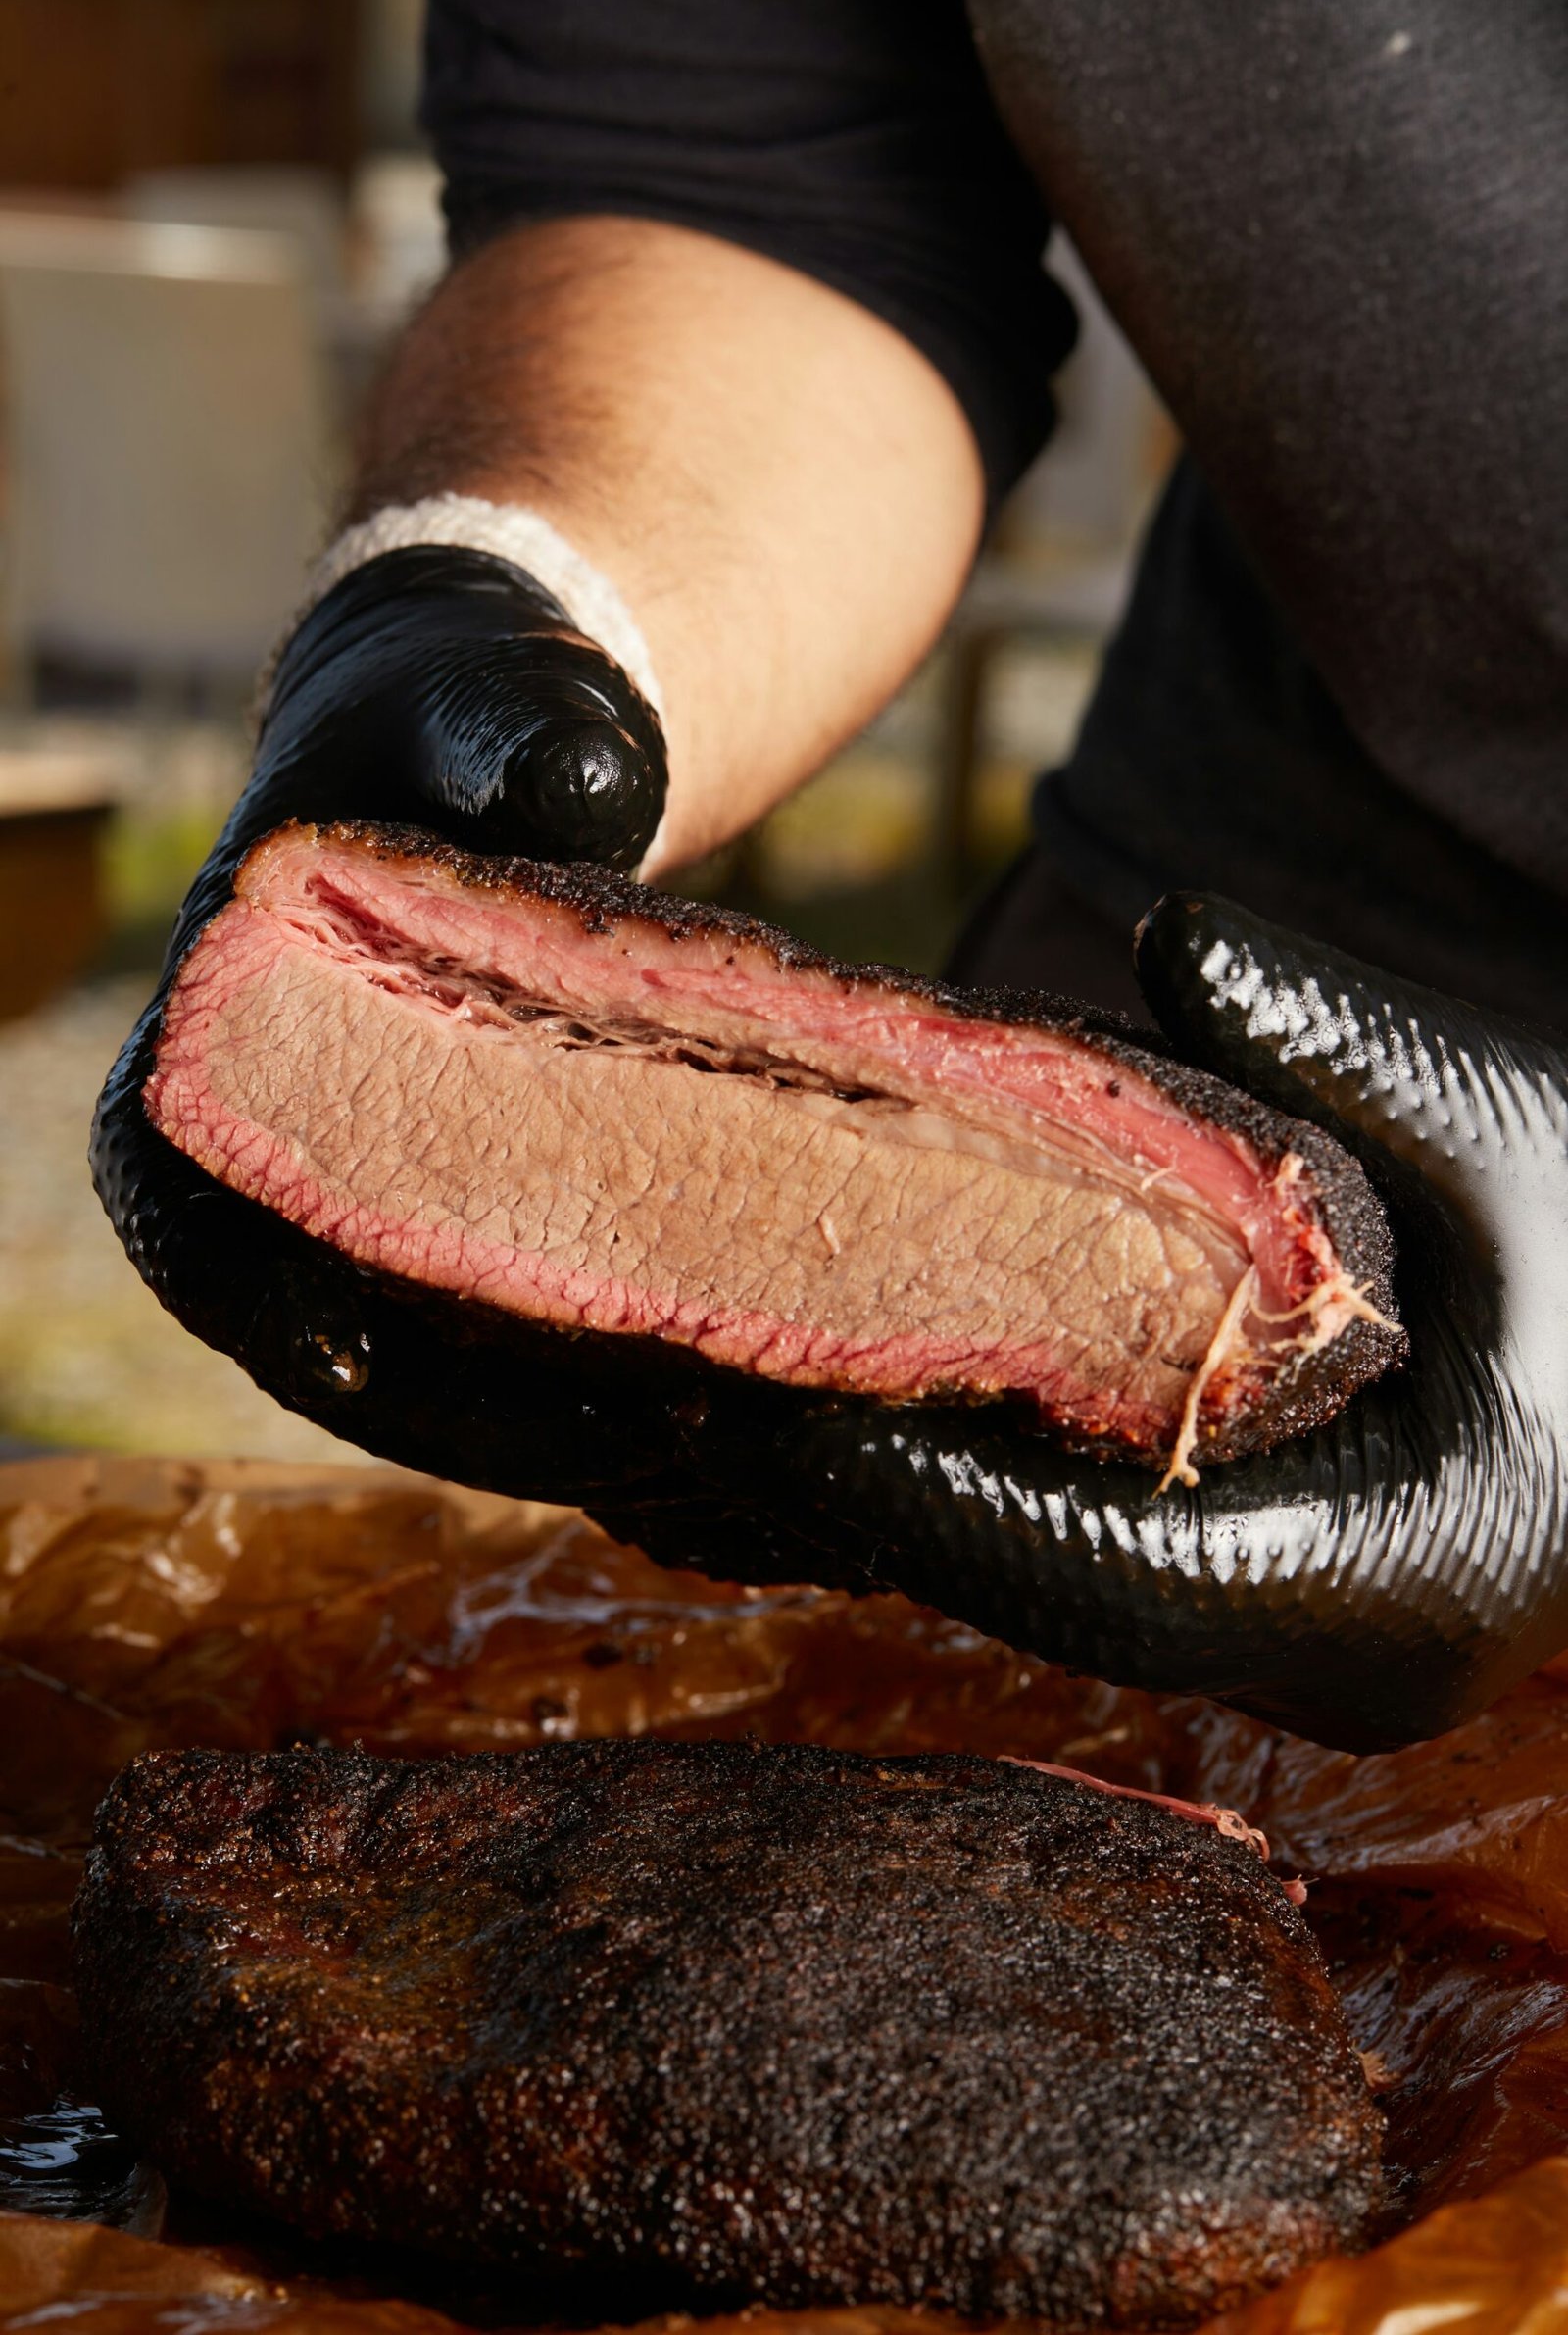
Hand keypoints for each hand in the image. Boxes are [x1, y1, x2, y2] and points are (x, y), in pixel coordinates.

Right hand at [92, 542, 666, 1411]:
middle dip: (488, 1418)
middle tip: (656, 1441)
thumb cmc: (468, 720)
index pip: (210, 1237)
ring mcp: (366, 1206)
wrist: (497, 739)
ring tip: (724, 1438)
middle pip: (339, 1348)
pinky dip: (598, 1380)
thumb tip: (579, 784)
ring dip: (559, 1427)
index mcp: (207, 1058)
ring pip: (434, 1369)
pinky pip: (510, 1332)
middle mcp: (267, 1162)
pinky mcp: (461, 1221)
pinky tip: (731, 1394)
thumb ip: (518, 734)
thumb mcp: (492, 705)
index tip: (382, 1377)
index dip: (294, 1325)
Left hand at [606, 895, 1567, 1753]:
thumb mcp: (1514, 1116)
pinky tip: (826, 1399)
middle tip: (691, 1400)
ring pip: (1036, 1589)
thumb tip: (1179, 937)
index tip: (784, 1418)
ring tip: (709, 1400)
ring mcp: (1282, 1642)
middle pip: (1039, 1592)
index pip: (1121, 1568)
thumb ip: (1352, 1047)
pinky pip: (1064, 1558)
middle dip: (865, 1505)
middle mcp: (1330, 1648)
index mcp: (1413, 1568)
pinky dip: (947, 1488)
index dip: (939, 1498)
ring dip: (882, 1506)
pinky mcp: (1246, 1598)